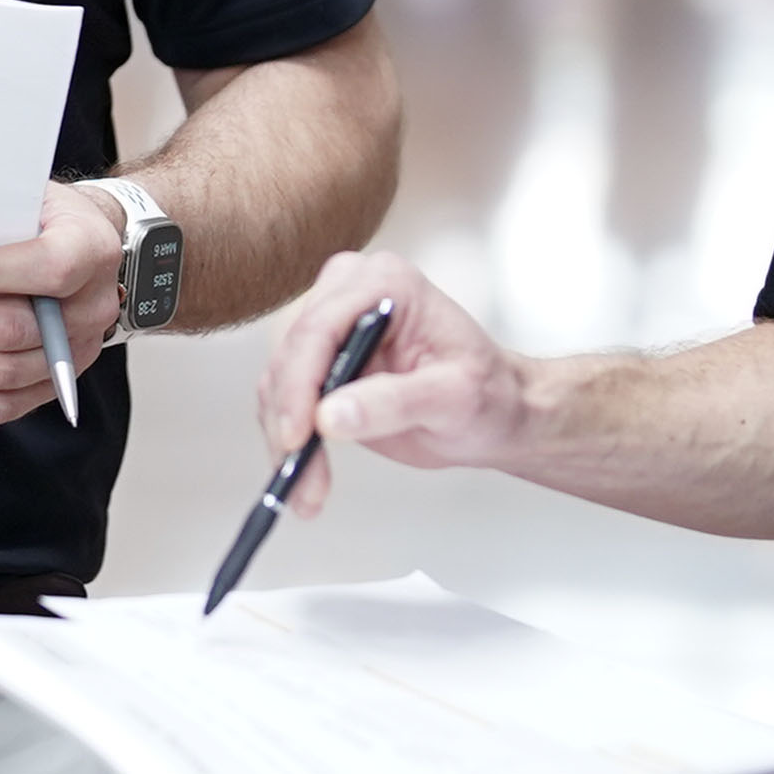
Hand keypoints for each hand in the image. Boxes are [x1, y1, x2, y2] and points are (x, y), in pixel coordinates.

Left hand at [0, 182, 119, 424]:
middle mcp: (93, 307)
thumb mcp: (27, 196)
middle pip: (16, 329)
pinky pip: (6, 404)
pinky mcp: (55, 382)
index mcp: (91, 249)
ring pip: (6, 372)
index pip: (52, 267)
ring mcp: (78, 351)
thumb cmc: (42, 218)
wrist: (82, 246)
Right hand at [252, 250, 529, 506]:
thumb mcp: (455, 398)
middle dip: (289, 421)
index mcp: (385, 282)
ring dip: (285, 441)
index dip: (300, 383)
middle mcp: (349, 296)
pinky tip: (305, 480)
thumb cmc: (488, 393)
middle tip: (299, 474)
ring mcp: (331, 330)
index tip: (299, 435)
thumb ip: (394, 403)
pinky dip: (290, 444)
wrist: (495, 413)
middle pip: (291, 356)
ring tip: (306, 491)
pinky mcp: (321, 366)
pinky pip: (285, 403)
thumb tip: (330, 416)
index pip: (320, 327)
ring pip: (279, 384)